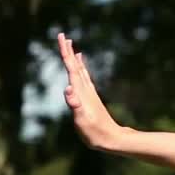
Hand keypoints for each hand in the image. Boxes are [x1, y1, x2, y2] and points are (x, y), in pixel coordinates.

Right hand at [58, 33, 124, 150]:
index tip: (62, 38)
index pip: (71, 68)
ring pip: (80, 70)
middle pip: (75, 66)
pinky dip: (81, 69)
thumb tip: (68, 89)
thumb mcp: (82, 120)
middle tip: (63, 35)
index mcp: (81, 92)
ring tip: (72, 47)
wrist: (112, 139)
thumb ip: (75, 105)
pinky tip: (81, 67)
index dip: (66, 53)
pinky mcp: (91, 99)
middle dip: (68, 51)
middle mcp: (86, 90)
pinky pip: (84, 78)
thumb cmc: (95, 132)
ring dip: (75, 58)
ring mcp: (89, 94)